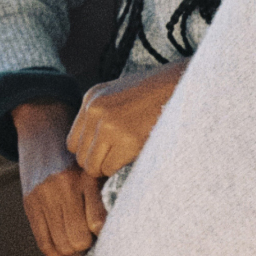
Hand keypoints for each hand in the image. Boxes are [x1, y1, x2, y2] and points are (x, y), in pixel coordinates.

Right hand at [15, 102, 105, 255]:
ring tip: (90, 248)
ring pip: (62, 245)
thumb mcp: (97, 166)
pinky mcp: (30, 206)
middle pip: (79, 239)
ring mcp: (41, 198)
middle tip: (102, 241)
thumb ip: (107, 194)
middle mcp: (59, 189)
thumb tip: (120, 230)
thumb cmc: (80, 152)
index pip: (97, 223)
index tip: (117, 237)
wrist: (42, 129)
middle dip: (92, 246)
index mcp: (81, 178)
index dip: (108, 235)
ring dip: (78, 253)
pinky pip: (44, 244)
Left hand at [66, 59, 187, 178]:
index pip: (73, 141)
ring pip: (92, 166)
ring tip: (125, 158)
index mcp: (91, 97)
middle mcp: (95, 110)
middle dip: (97, 162)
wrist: (182, 86)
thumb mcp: (120, 94)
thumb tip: (93, 147)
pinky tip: (134, 156)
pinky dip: (120, 169)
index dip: (89, 152)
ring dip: (108, 167)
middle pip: (80, 156)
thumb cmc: (156, 93)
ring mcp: (109, 125)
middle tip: (117, 159)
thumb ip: (102, 114)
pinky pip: (110, 168)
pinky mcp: (127, 139)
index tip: (105, 153)